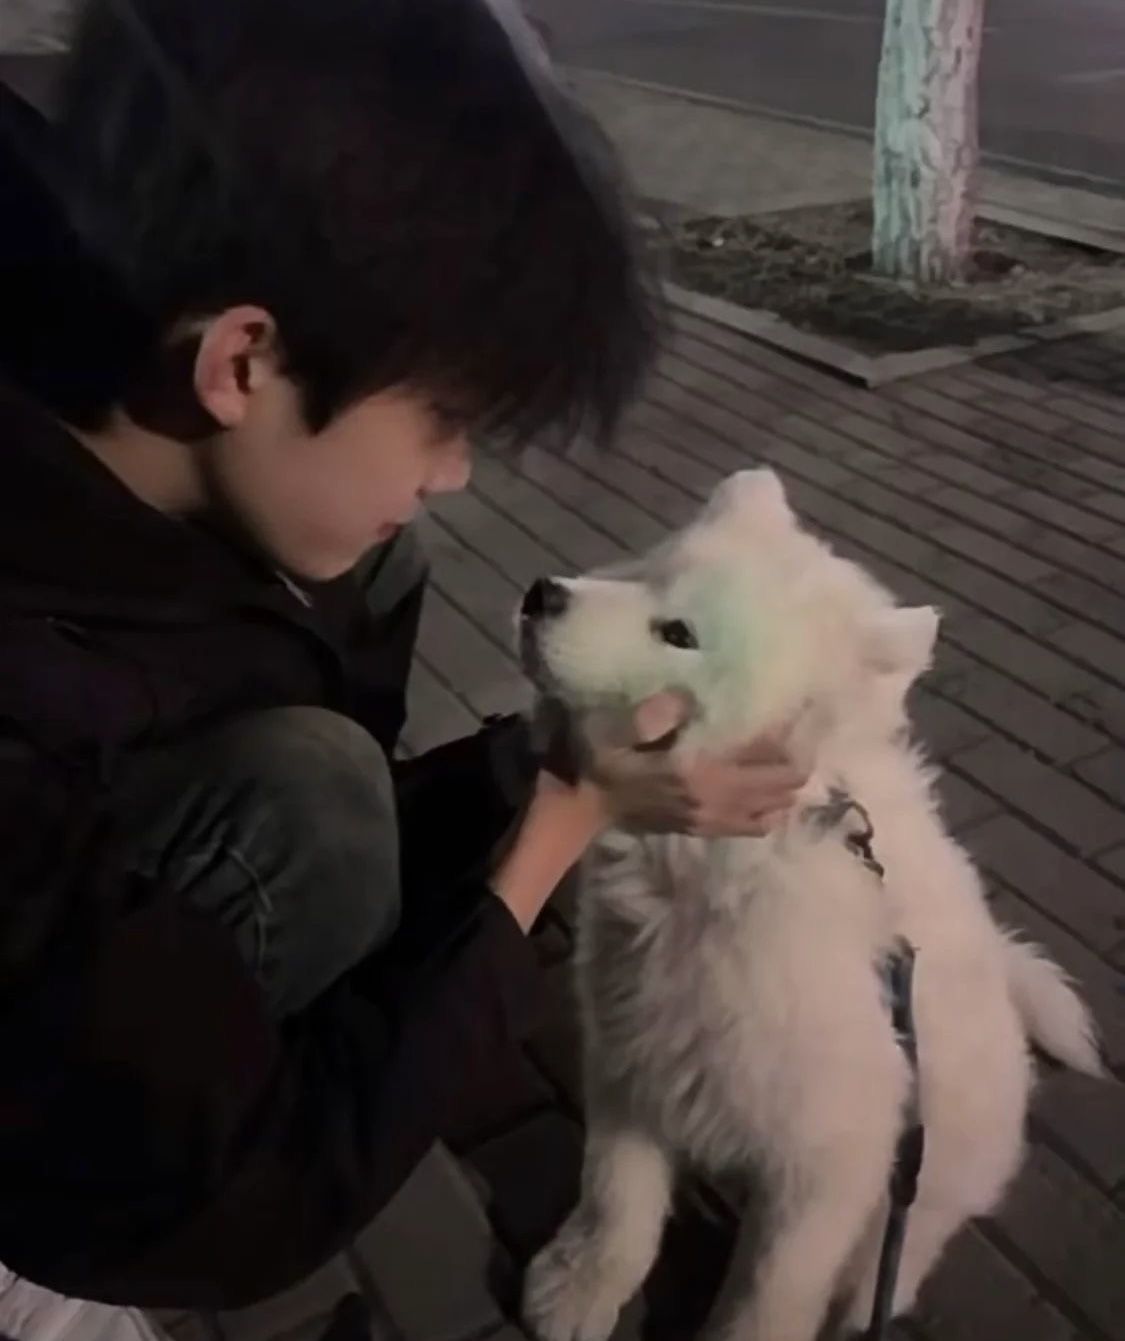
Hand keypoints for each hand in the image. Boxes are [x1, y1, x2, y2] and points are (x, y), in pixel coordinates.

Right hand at [587, 691, 807, 837]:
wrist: (586, 806)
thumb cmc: (601, 759)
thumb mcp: (617, 728)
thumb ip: (653, 714)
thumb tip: (689, 698)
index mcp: (699, 772)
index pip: (766, 757)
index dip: (788, 734)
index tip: (796, 710)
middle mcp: (716, 800)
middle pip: (783, 785)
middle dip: (796, 758)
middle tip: (795, 732)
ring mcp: (714, 821)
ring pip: (776, 808)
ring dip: (786, 785)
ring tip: (783, 758)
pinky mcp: (708, 830)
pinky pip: (756, 826)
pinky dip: (770, 808)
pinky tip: (765, 791)